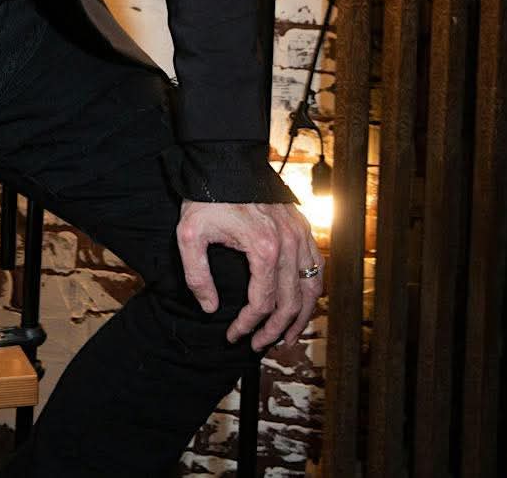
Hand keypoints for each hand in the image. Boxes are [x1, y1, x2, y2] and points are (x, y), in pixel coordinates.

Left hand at [176, 199, 322, 350]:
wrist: (224, 161)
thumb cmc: (206, 197)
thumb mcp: (189, 236)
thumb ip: (197, 275)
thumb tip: (210, 308)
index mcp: (263, 247)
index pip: (262, 302)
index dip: (248, 325)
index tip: (234, 335)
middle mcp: (288, 243)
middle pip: (290, 301)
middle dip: (275, 330)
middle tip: (259, 344)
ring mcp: (299, 233)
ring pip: (311, 287)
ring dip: (302, 316)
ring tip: (288, 337)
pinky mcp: (301, 225)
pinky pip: (317, 265)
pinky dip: (312, 289)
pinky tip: (302, 302)